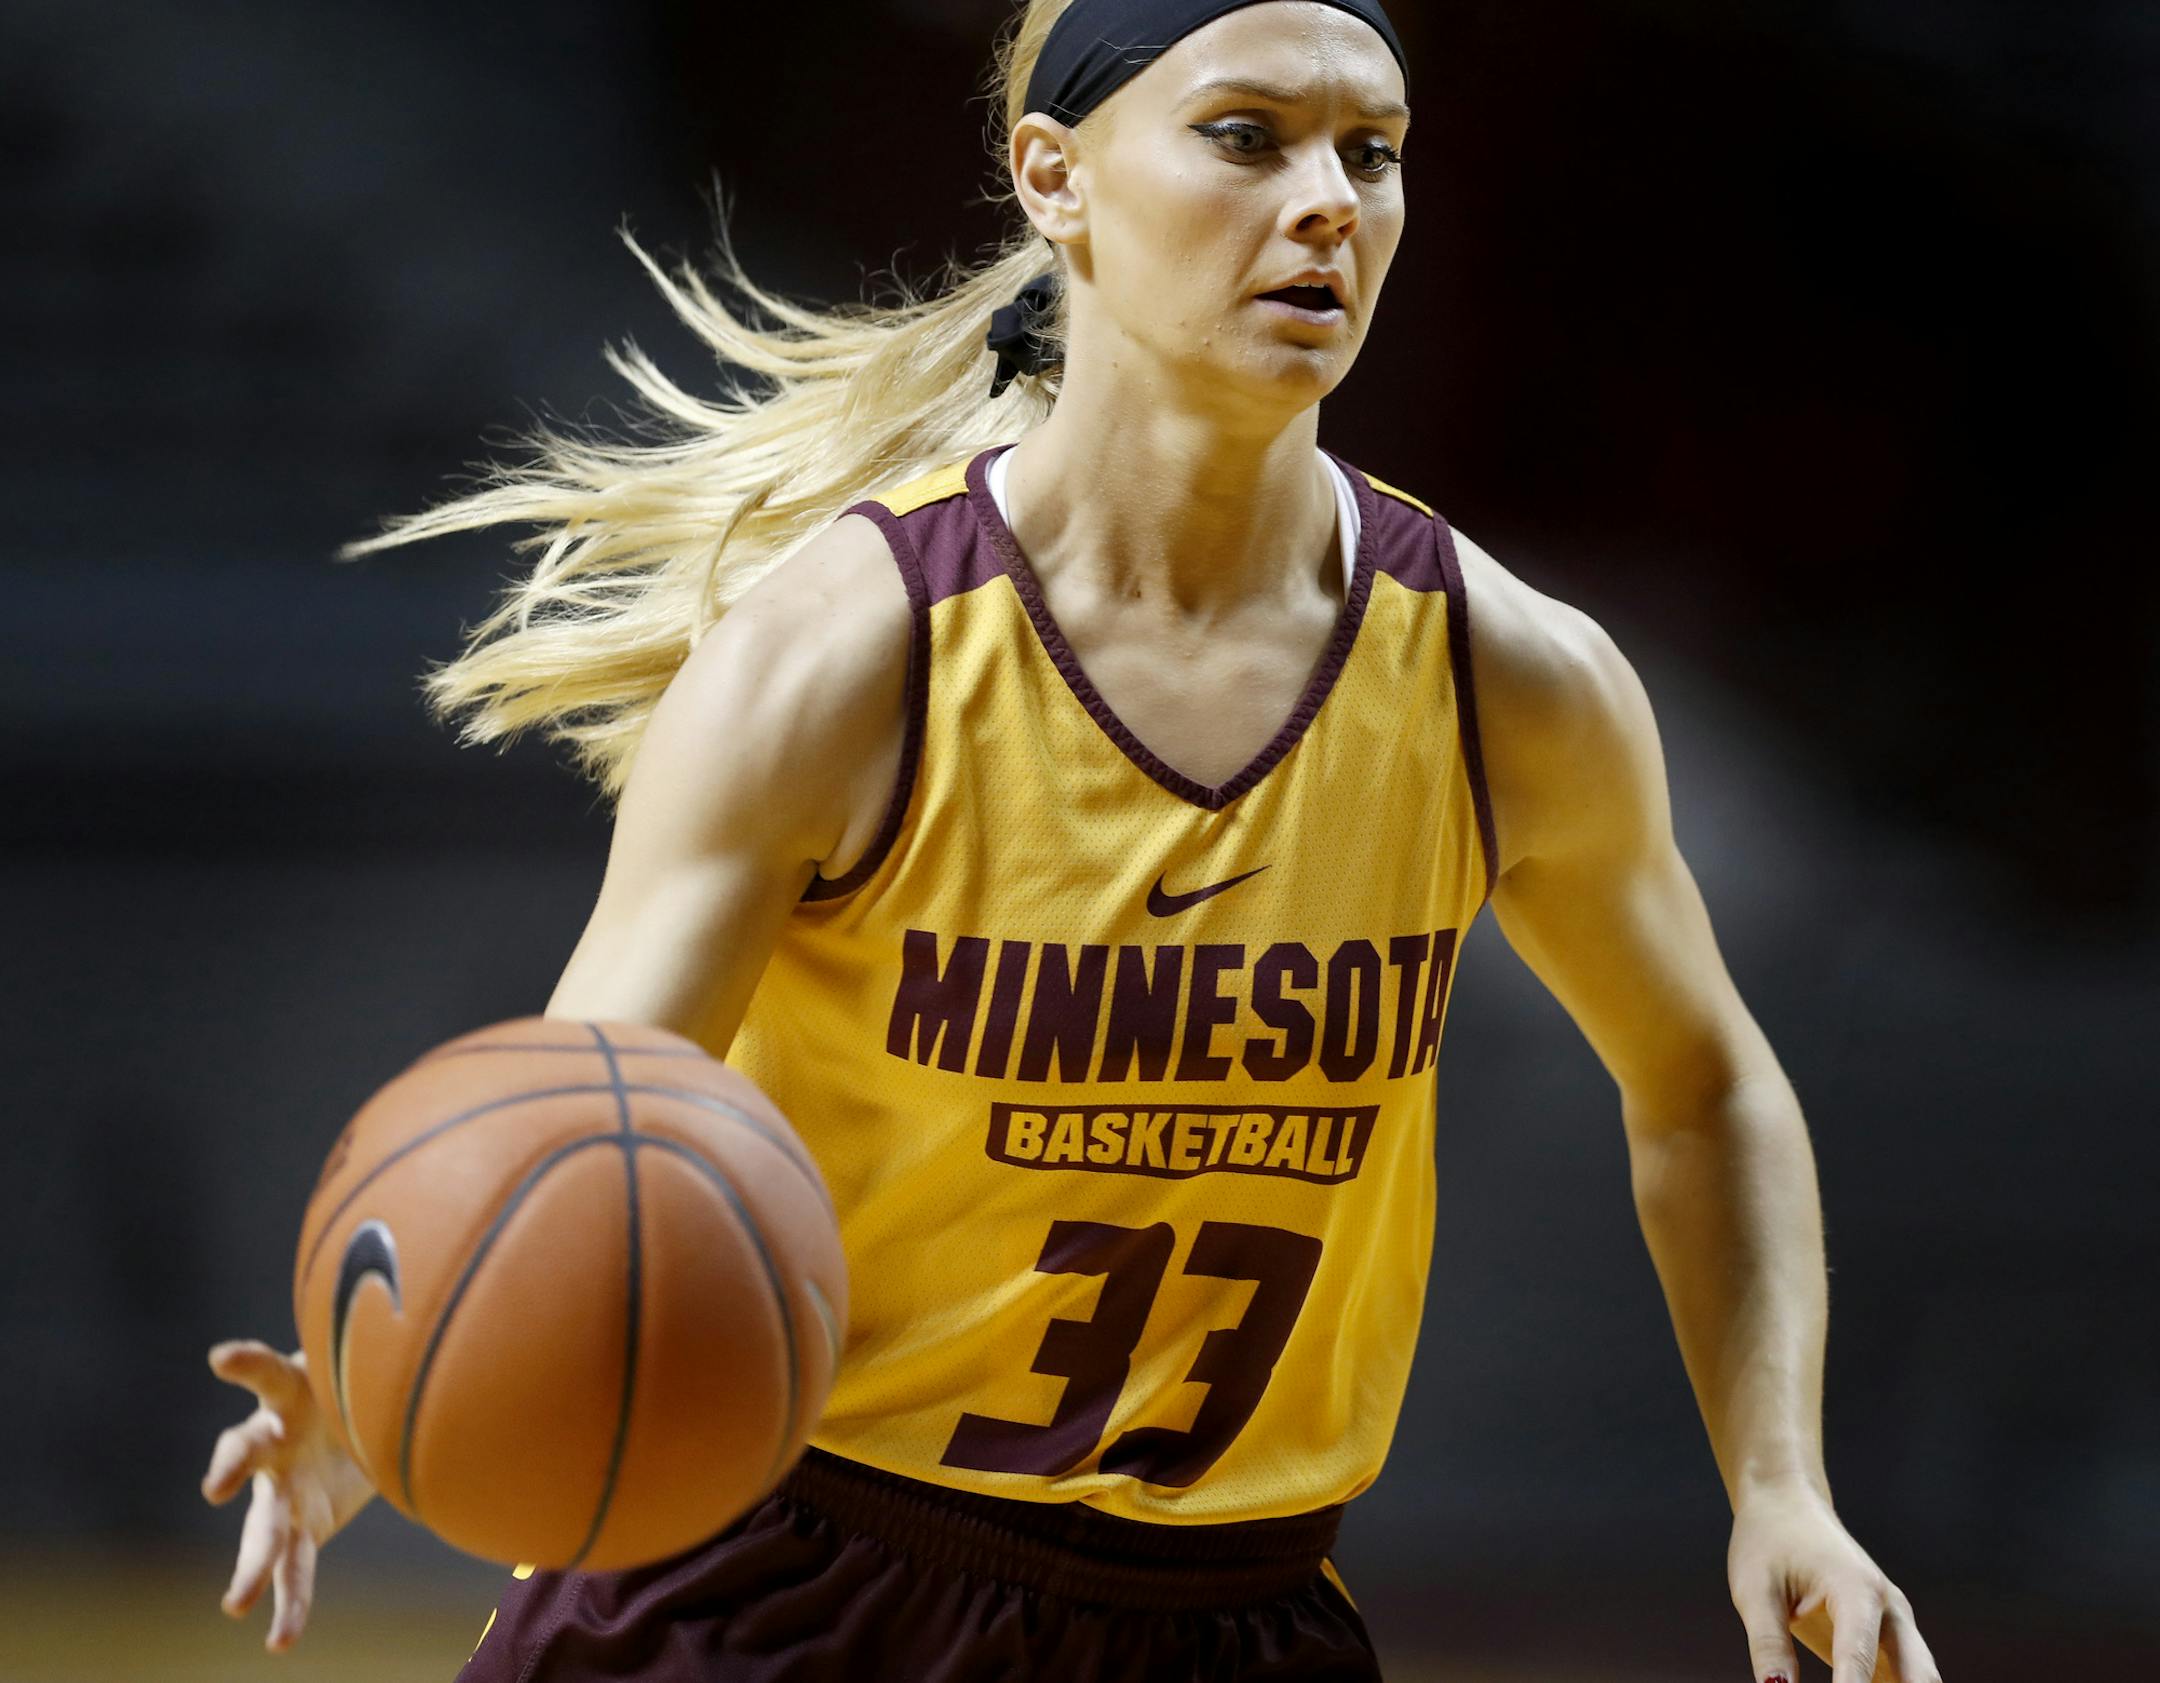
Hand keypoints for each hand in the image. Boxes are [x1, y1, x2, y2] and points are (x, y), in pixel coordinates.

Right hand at [200, 1339, 377, 1651]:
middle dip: (231, 1465)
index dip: (245, 1363)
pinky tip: (279, 1641)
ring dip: (251, 1565)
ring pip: (261, 1527)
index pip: (265, 1373)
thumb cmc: (359, 1374)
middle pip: (246, 1450)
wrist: (359, 1416)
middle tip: (217, 1486)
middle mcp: (274, 1441)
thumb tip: (426, 1274)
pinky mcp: (301, 1524)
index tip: (223, 1358)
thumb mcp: (368, 1351)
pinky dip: (289, 1603)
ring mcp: (282, 1488)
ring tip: (235, 1604)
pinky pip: (293, 1568)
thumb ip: (385, 1328)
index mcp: (289, 1393)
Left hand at [1728, 1483, 1940, 1682]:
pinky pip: (1906, 1680)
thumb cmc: (1769, 1541)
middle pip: (1920, 1680)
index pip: (1860, 1663)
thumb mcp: (1754, 1589)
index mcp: (1857, 1592)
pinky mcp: (1890, 1638)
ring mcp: (1897, 1626)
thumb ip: (1767, 1645)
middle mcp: (1891, 1611)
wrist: (1787, 1504)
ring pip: (1922, 1682)